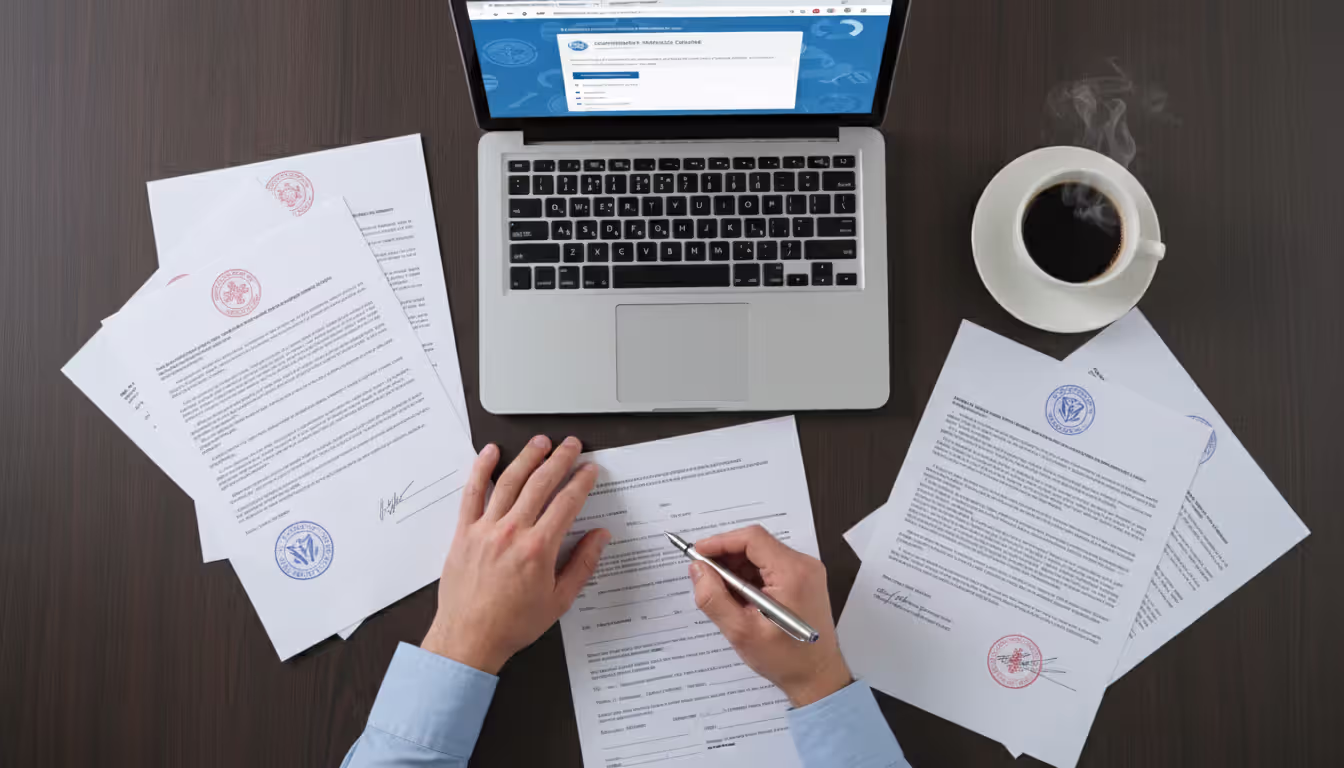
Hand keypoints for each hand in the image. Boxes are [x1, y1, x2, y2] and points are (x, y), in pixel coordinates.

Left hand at [421, 436, 609, 673]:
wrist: (469, 638)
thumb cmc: (512, 624)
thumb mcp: (559, 600)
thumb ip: (582, 564)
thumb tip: (600, 537)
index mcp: (538, 548)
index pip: (567, 502)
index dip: (582, 481)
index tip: (590, 470)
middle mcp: (512, 532)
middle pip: (540, 483)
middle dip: (560, 459)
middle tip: (572, 446)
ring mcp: (486, 529)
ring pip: (509, 481)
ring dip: (528, 457)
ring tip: (541, 442)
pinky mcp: (464, 532)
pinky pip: (471, 493)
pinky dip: (480, 469)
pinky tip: (490, 453)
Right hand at [689, 525, 851, 707]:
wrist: (818, 678)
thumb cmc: (786, 660)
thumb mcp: (741, 631)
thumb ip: (714, 598)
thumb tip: (697, 569)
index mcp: (792, 573)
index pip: (752, 539)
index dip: (721, 541)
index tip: (698, 552)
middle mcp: (804, 566)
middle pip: (756, 544)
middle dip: (727, 556)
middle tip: (704, 575)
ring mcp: (806, 572)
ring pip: (762, 555)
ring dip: (737, 568)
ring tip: (722, 593)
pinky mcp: (803, 580)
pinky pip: (770, 567)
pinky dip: (750, 576)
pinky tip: (739, 598)